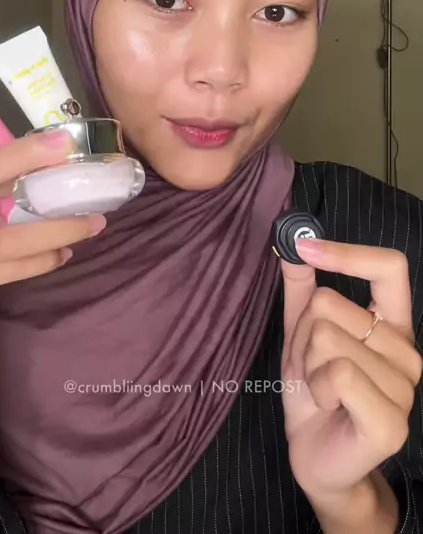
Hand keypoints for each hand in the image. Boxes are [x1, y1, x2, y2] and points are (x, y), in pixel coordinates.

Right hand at [0, 130, 106, 345]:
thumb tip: (54, 174)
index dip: (16, 152)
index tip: (60, 140)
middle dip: (20, 159)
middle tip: (68, 150)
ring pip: (5, 238)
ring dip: (55, 230)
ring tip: (92, 223)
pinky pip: (7, 271)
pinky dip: (40, 262)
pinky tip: (63, 255)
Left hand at [280, 237, 421, 511]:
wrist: (316, 458)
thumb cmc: (314, 392)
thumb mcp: (302, 335)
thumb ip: (301, 290)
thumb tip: (293, 243)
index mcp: (393, 326)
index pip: (390, 268)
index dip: (348, 252)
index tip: (305, 246)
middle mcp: (407, 352)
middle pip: (331, 303)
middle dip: (304, 334)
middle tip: (313, 367)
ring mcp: (405, 388)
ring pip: (328, 336)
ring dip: (308, 364)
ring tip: (321, 390)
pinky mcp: (391, 421)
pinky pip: (337, 373)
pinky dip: (316, 387)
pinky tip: (327, 406)